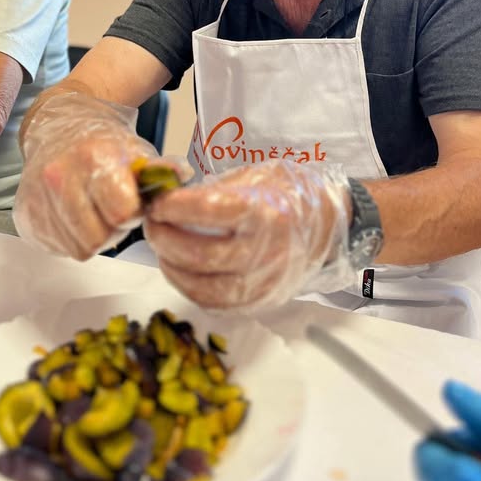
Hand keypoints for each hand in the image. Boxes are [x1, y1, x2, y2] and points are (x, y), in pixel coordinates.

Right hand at [14, 91, 175, 259]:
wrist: (60, 127)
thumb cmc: (103, 145)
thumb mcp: (138, 150)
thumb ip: (163, 168)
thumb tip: (182, 175)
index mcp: (93, 158)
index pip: (121, 213)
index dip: (132, 213)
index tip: (131, 203)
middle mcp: (60, 177)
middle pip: (98, 238)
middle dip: (111, 229)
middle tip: (112, 210)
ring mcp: (38, 198)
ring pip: (78, 249)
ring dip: (92, 236)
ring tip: (95, 212)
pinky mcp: (25, 215)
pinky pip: (57, 248)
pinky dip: (71, 237)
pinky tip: (75, 215)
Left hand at [144, 161, 351, 310]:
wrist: (329, 225)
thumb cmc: (289, 195)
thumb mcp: (257, 176)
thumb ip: (216, 190)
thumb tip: (170, 198)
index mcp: (266, 211)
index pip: (209, 211)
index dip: (174, 207)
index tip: (158, 202)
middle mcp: (268, 250)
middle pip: (201, 254)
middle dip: (164, 239)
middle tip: (152, 224)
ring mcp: (266, 282)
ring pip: (204, 287)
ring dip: (172, 267)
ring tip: (162, 247)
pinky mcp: (262, 303)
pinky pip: (217, 304)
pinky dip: (190, 288)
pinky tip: (180, 269)